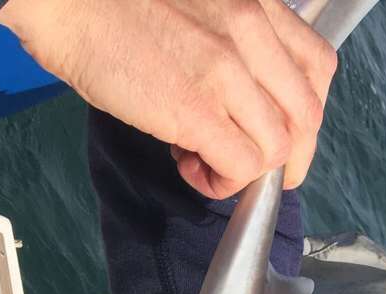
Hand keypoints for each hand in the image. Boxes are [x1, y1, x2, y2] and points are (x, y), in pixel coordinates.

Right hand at [0, 0, 336, 197]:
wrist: (66, 0)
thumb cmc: (117, 6)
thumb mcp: (200, 8)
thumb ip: (237, 45)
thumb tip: (247, 105)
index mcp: (257, 5)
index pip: (319, 69)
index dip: (305, 116)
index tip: (279, 134)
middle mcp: (251, 32)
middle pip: (306, 118)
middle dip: (286, 158)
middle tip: (246, 166)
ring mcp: (227, 70)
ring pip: (277, 149)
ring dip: (245, 171)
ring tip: (202, 159)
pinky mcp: (197, 108)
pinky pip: (241, 167)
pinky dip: (222, 182)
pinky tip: (190, 167)